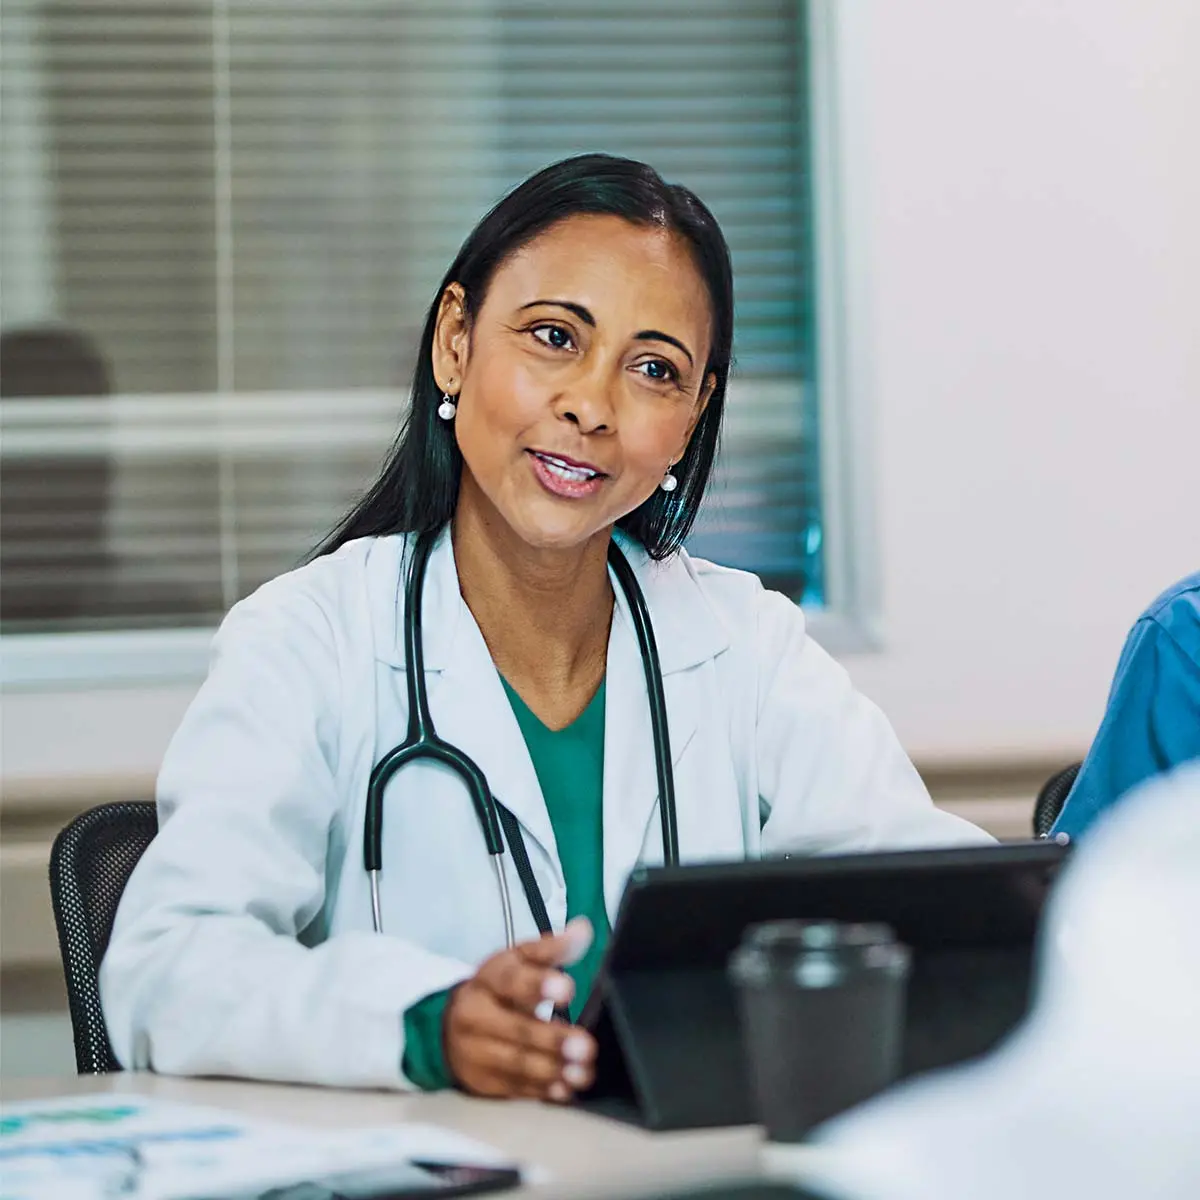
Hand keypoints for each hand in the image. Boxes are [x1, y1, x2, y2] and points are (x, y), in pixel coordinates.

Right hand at [444, 917, 597, 1101]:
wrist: (450, 1025)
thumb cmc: (497, 990)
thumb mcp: (518, 961)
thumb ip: (551, 948)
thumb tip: (583, 930)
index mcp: (489, 979)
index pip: (511, 980)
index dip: (538, 985)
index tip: (567, 989)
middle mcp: (477, 1016)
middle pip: (515, 1029)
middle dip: (552, 1039)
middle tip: (585, 1045)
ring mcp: (477, 1052)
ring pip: (516, 1063)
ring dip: (552, 1070)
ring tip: (582, 1071)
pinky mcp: (483, 1082)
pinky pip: (514, 1089)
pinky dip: (542, 1091)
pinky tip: (564, 1089)